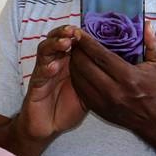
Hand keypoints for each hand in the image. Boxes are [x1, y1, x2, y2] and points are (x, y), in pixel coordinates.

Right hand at [17, 25, 87, 141]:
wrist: (48, 126)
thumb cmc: (68, 107)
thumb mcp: (89, 92)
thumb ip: (98, 79)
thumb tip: (121, 70)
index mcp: (68, 63)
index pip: (70, 42)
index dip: (77, 35)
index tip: (87, 29)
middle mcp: (54, 63)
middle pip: (55, 41)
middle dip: (63, 33)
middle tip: (73, 31)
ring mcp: (43, 73)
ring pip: (44, 52)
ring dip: (54, 46)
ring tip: (65, 43)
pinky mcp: (35, 86)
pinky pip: (39, 74)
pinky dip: (46, 69)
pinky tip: (53, 67)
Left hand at [69, 22, 155, 131]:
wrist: (152, 119)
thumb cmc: (154, 89)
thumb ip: (154, 43)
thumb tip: (147, 25)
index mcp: (128, 77)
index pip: (101, 56)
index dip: (87, 43)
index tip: (79, 32)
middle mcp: (113, 90)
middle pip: (85, 66)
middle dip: (77, 51)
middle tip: (74, 40)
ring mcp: (103, 101)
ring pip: (79, 78)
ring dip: (73, 63)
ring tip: (74, 51)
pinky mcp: (97, 108)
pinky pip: (79, 89)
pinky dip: (75, 77)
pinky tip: (76, 68)